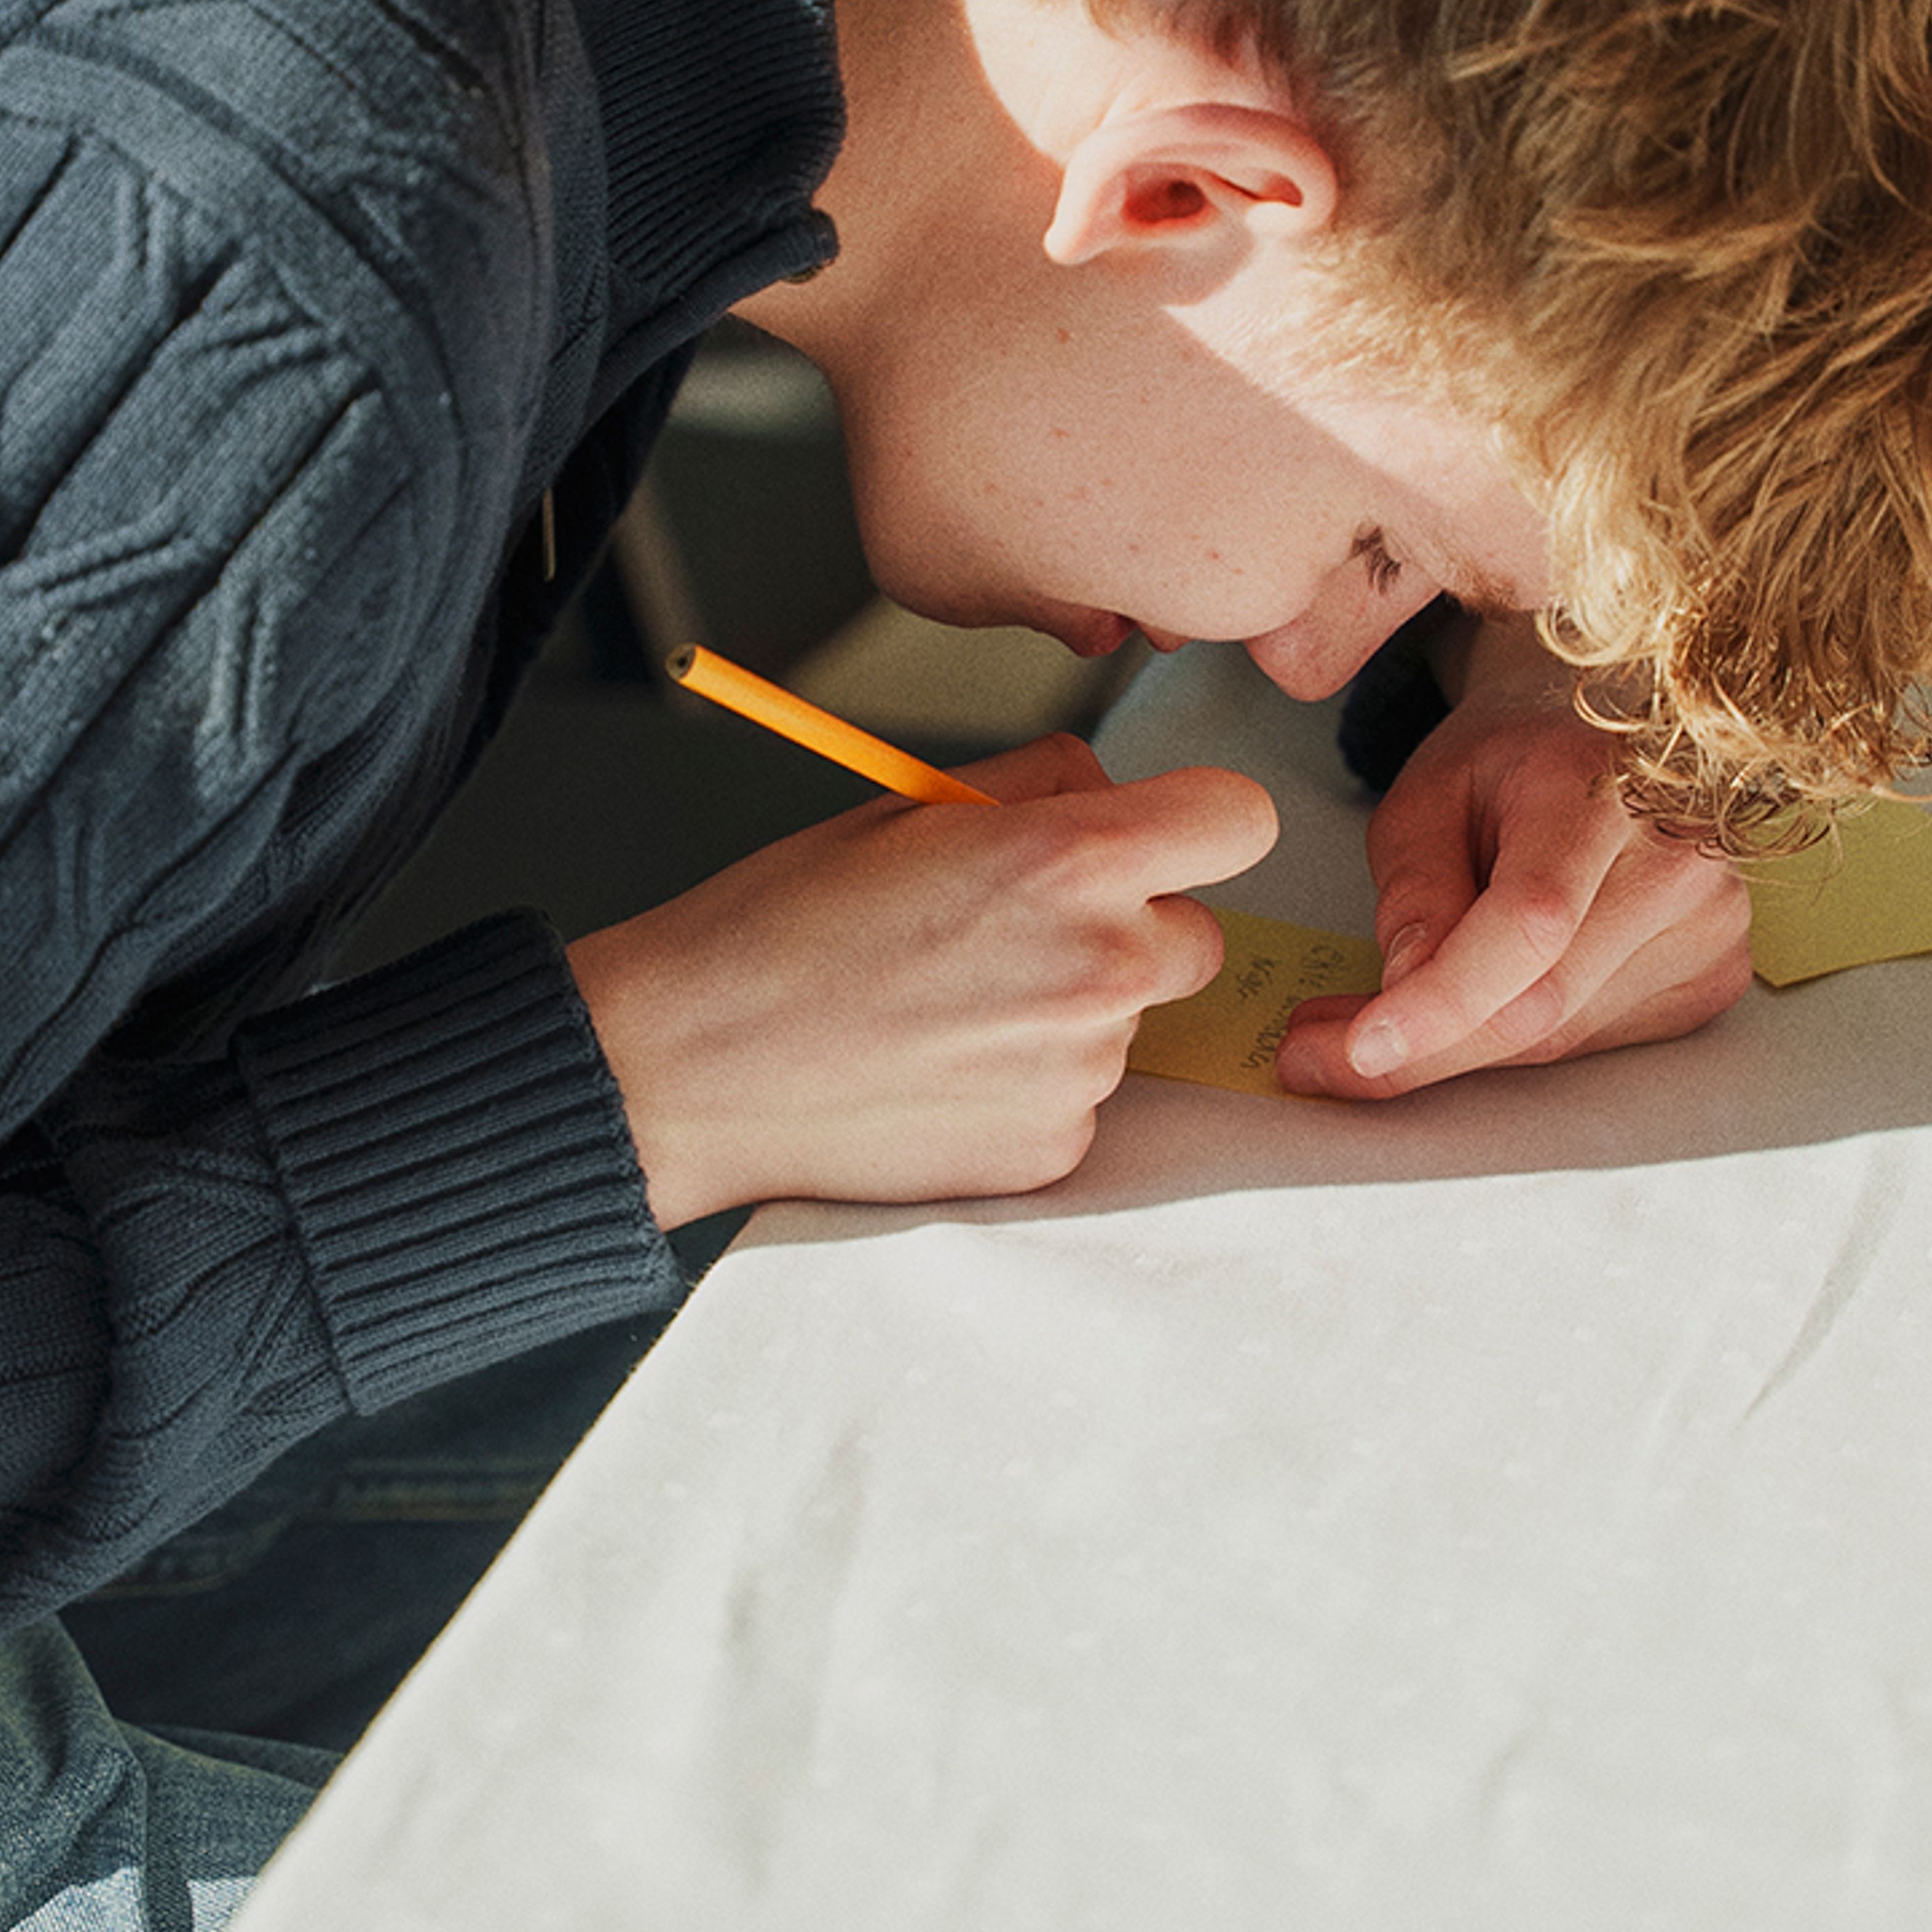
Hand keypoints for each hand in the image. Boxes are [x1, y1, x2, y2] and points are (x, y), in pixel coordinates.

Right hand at [567, 736, 1275, 1222]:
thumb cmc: (782, 924)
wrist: (691, 1066)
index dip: (1197, 818)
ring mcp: (1084, 1070)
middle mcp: (1101, 966)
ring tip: (948, 1005)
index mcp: (1071, 861)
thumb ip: (1038, 784)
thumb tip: (1109, 789)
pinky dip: (1029, 1082)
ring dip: (1071, 1006)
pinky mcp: (1054, 1147)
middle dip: (1132, 922)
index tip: (1156, 832)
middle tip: (1016, 928)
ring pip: (1130, 1018)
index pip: (1240, 820)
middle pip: (1197, 931)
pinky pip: (1081, 1096)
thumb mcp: (907, 804)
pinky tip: (939, 1068)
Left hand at [1274, 661, 1749, 1099]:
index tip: (1357, 1047)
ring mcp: (1713, 922)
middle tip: (1318, 1052)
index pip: (1530, 923)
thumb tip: (1406, 997)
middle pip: (1541, 1004)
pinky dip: (1522, 1038)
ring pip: (1561, 1039)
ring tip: (1388, 1016)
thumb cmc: (1511, 760)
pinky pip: (1595, 1043)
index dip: (1444, 1001)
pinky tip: (1489, 997)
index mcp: (1604, 787)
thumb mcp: (1426, 796)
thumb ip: (1415, 894)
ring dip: (1463, 1047)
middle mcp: (1680, 857)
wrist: (1602, 741)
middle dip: (1421, 1047)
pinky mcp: (1716, 973)